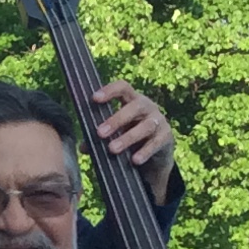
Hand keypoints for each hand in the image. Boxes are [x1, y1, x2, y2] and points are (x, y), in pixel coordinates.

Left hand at [90, 78, 176, 199]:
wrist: (156, 154)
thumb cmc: (131, 137)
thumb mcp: (116, 134)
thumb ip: (101, 137)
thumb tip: (83, 146)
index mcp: (132, 100)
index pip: (123, 88)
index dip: (110, 90)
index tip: (94, 98)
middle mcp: (147, 107)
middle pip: (134, 107)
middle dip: (116, 120)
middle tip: (99, 133)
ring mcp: (159, 120)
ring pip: (145, 126)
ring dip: (128, 137)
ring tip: (112, 149)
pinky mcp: (166, 136)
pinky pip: (155, 143)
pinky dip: (144, 151)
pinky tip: (134, 160)